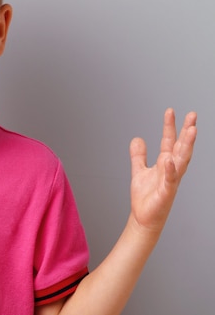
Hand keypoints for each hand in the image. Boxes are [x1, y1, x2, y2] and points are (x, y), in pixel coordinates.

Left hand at [129, 108, 196, 233]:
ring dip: (187, 146)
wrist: (143, 218)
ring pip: (182, 160)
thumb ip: (139, 155)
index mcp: (165, 163)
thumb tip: (137, 138)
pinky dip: (170, 169)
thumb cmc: (145, 197)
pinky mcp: (167, 192)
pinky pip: (170, 179)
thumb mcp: (139, 170)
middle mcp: (171, 169)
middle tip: (192, 115)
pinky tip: (170, 159)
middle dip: (187, 131)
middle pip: (181, 147)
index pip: (169, 141)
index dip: (170, 126)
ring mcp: (171, 180)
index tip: (170, 111)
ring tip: (191, 130)